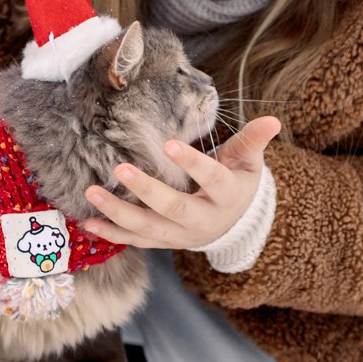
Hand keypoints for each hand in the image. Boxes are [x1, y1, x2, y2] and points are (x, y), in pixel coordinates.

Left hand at [82, 116, 281, 250]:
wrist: (234, 225)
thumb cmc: (236, 182)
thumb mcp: (249, 162)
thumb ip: (254, 141)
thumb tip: (273, 119)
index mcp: (226, 195)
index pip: (212, 178)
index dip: (192, 164)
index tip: (169, 145)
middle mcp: (203, 220)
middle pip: (174, 208)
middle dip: (145, 191)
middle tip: (119, 168)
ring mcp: (181, 236)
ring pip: (149, 228)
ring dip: (118, 212)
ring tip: (92, 193)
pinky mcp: (163, 242)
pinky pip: (136, 241)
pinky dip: (112, 233)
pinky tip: (89, 221)